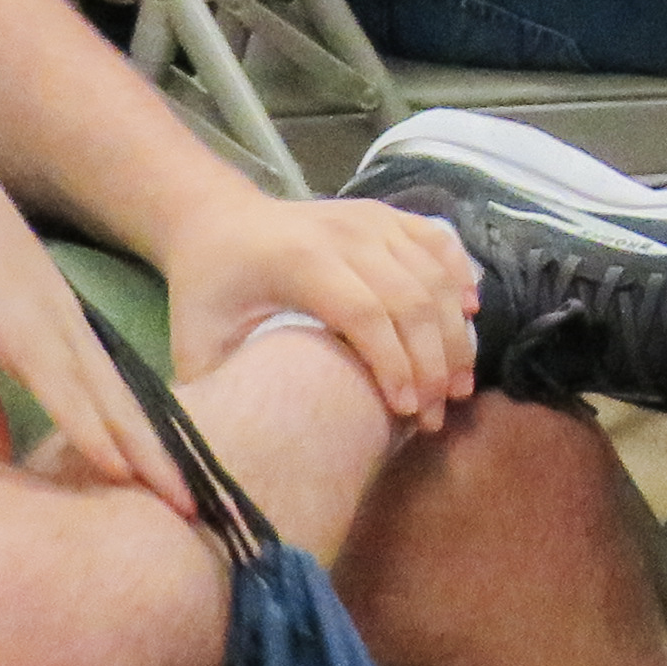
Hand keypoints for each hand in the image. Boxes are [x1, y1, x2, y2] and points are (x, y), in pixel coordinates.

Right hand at [0, 126, 192, 515]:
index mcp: (60, 341)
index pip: (113, 404)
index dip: (144, 447)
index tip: (172, 488)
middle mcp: (71, 338)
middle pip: (129, 411)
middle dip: (165, 462)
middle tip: (202, 510)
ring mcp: (55, 333)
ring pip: (113, 408)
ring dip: (146, 457)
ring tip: (182, 501)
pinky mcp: (26, 330)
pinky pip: (68, 392)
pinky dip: (95, 430)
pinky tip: (120, 465)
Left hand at [159, 186, 482, 434]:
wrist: (217, 221)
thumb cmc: (207, 292)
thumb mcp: (195, 344)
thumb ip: (220, 392)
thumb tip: (244, 452)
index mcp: (298, 261)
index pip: (365, 313)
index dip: (393, 364)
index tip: (405, 414)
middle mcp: (342, 231)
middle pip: (411, 296)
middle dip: (433, 360)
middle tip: (436, 414)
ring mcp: (369, 217)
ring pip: (432, 273)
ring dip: (454, 330)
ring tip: (458, 384)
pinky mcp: (385, 213)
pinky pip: (437, 241)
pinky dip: (459, 276)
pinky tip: (471, 315)